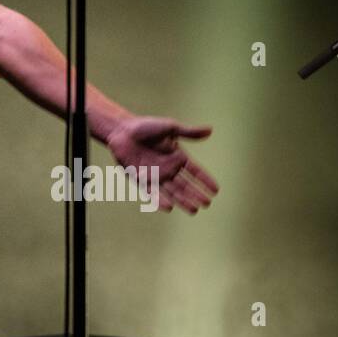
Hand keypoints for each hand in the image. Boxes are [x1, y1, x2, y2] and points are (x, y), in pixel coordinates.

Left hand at [103, 115, 217, 213]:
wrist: (121, 130)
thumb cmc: (145, 127)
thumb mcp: (170, 128)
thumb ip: (189, 132)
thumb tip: (210, 130)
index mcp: (177, 157)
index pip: (195, 171)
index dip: (205, 180)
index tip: (216, 190)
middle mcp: (168, 169)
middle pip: (185, 185)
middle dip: (196, 194)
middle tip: (206, 203)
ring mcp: (155, 175)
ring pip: (172, 191)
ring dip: (182, 200)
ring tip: (194, 209)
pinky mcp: (140, 180)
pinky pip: (152, 192)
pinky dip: (160, 200)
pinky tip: (169, 207)